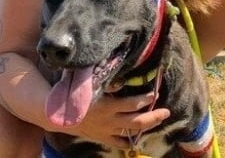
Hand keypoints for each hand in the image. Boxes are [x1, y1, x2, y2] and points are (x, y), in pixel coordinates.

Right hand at [47, 92, 170, 148]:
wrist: (59, 115)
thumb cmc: (76, 95)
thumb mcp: (91, 86)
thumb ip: (108, 83)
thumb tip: (123, 81)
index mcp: (107, 106)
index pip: (132, 104)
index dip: (146, 99)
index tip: (155, 93)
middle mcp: (110, 121)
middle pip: (138, 121)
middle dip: (154, 116)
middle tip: (166, 111)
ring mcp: (107, 131)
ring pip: (132, 132)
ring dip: (147, 125)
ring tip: (158, 119)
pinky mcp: (102, 138)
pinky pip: (120, 143)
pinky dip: (130, 141)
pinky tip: (139, 137)